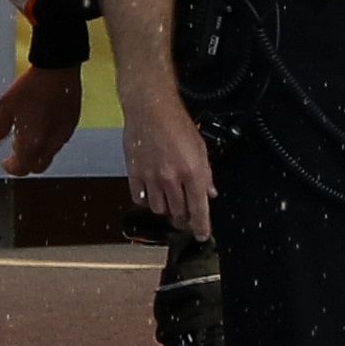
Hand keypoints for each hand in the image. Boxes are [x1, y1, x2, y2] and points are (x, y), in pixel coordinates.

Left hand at [0, 63, 84, 175]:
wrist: (58, 68)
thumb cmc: (31, 87)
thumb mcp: (6, 106)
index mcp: (32, 141)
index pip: (22, 168)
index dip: (11, 167)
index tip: (4, 161)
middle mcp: (51, 142)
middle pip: (38, 166)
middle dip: (26, 163)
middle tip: (16, 151)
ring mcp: (65, 132)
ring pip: (50, 154)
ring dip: (38, 152)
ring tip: (29, 135)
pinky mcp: (73, 122)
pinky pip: (60, 140)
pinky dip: (49, 141)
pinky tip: (43, 125)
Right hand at [120, 83, 217, 239]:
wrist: (151, 110)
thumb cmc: (178, 124)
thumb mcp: (201, 147)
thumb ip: (206, 173)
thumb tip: (210, 192)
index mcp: (192, 171)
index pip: (199, 207)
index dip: (201, 225)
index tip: (203, 235)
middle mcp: (171, 178)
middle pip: (178, 212)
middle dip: (184, 218)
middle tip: (186, 218)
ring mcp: (151, 178)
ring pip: (159, 209)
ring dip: (166, 209)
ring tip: (170, 201)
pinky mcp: (134, 175)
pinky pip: (139, 199)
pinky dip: (146, 201)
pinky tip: (152, 194)